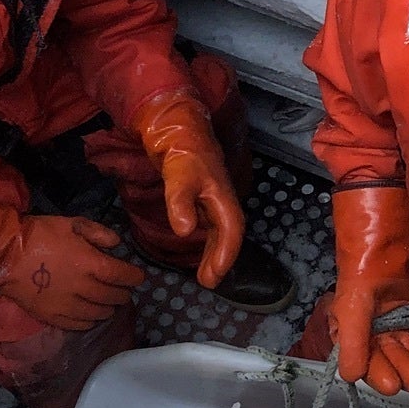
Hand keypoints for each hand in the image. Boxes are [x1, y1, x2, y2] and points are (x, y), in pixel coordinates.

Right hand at [0, 194, 144, 330]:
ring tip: (109, 303)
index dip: (135, 277)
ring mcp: (67, 305)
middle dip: (123, 294)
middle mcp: (83, 287)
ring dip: (109, 308)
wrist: (5, 254)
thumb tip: (117, 245)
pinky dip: (90, 321)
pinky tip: (91, 315)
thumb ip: (98, 233)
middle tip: (123, 290)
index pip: (123, 276)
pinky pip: (79, 325)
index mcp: (89, 263)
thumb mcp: (71, 223)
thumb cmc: (40, 234)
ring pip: (99, 313)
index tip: (137, 277)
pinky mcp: (53, 317)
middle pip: (114, 297)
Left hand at [133, 91, 243, 287]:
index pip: (231, 230)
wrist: (178, 125)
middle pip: (229, 233)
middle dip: (222, 259)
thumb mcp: (178, 175)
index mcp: (222, 195)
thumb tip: (185, 232)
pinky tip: (198, 244)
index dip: (225, 255)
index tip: (213, 276)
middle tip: (208, 282)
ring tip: (204, 272)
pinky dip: (208, 237)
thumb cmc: (181, 150)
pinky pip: (212, 221)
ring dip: (215, 250)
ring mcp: (214, 195)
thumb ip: (180, 202)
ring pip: (221, 228)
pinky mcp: (203, 192)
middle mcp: (222, 197)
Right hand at [329, 185, 408, 395]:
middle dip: (406, 370)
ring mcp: (393, 316)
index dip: (378, 371)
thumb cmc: (364, 260)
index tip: (393, 386)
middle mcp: (371, 325)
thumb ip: (352, 339)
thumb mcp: (354, 301)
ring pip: (408, 347)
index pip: (365, 356)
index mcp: (350, 325)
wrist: (386, 225)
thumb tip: (350, 377)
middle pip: (391, 354)